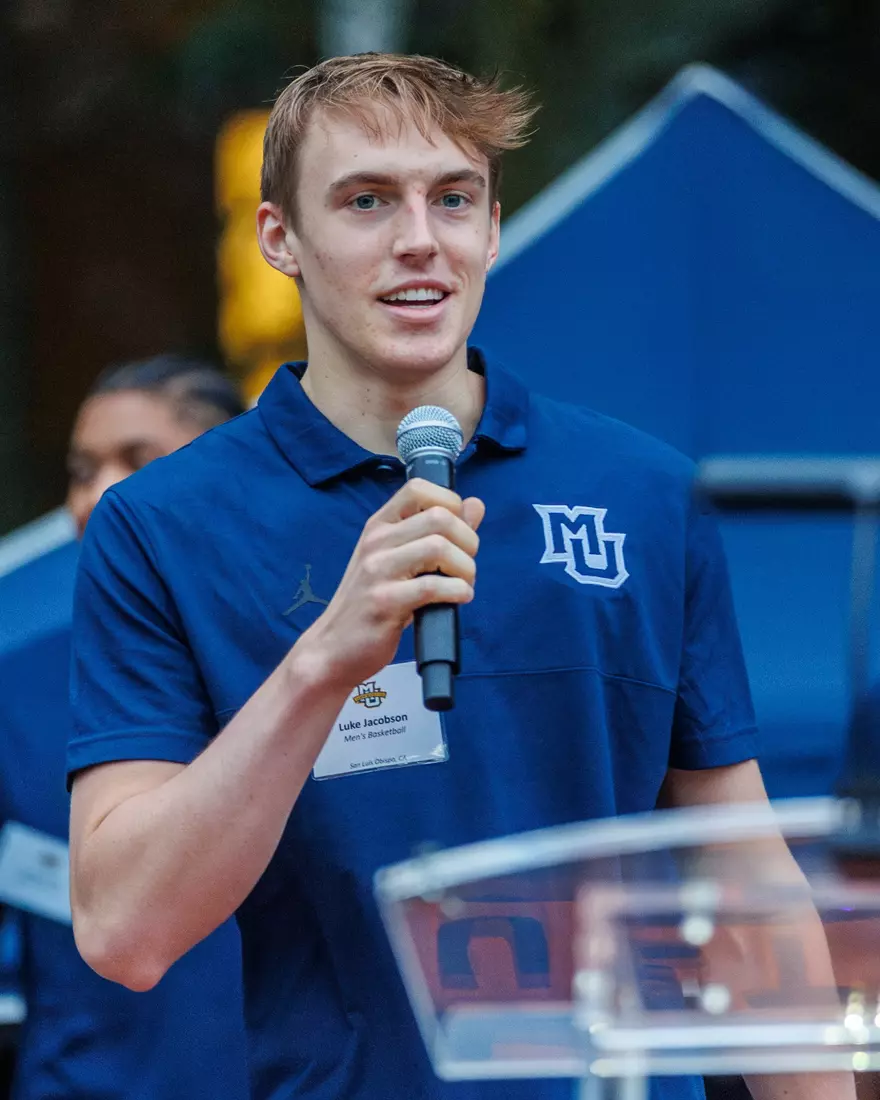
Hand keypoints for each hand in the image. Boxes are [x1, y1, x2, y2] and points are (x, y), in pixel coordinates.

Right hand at [295, 478, 484, 690]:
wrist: (332, 648)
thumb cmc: (369, 604)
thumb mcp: (399, 561)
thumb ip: (436, 533)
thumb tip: (475, 505)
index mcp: (379, 526)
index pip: (419, 489)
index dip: (451, 504)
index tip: (459, 532)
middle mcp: (376, 542)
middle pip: (439, 517)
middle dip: (468, 540)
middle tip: (466, 565)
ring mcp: (377, 571)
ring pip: (438, 547)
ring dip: (465, 568)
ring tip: (463, 585)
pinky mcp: (384, 603)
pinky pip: (432, 586)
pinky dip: (457, 592)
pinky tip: (458, 600)